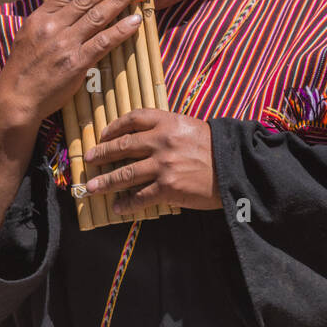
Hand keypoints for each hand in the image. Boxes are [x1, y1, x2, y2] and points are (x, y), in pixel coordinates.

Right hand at [0, 0, 146, 124]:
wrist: (15, 99)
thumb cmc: (24, 69)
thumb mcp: (28, 37)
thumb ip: (47, 21)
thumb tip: (68, 6)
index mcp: (39, 19)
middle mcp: (52, 27)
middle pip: (86, 0)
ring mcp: (65, 44)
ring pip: (97, 16)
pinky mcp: (76, 62)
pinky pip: (104, 41)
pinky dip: (122, 29)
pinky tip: (135, 20)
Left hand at [83, 110, 221, 213]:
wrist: (237, 168)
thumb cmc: (217, 148)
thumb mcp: (193, 129)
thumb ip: (169, 130)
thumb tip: (146, 138)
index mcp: (169, 122)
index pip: (134, 119)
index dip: (114, 127)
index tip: (103, 135)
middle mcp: (163, 141)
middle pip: (123, 146)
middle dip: (101, 154)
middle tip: (89, 160)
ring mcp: (164, 165)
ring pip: (125, 174)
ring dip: (105, 182)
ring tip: (91, 188)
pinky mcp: (168, 187)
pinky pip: (140, 197)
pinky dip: (126, 203)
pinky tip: (118, 207)